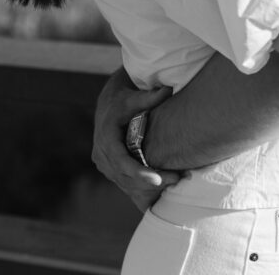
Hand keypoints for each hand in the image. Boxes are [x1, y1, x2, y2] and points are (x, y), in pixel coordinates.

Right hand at [92, 68, 180, 212]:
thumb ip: (151, 97)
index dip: (139, 173)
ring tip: (174, 180)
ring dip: (148, 187)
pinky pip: (126, 183)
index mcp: (106, 138)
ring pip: (126, 183)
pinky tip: (163, 185)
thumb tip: (168, 90)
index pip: (121, 162)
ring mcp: (104, 164)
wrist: (109, 105)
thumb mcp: (135, 97)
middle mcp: (101, 154)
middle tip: (176, 179)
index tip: (157, 180)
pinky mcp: (110, 169)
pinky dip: (142, 187)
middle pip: (126, 177)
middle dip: (150, 182)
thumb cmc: (125, 100)